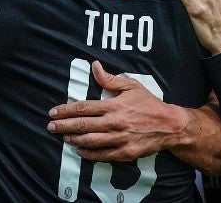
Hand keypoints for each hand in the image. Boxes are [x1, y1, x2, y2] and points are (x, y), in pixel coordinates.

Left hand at [47, 61, 181, 160]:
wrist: (170, 125)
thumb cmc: (149, 103)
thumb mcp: (131, 86)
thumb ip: (110, 79)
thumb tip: (94, 66)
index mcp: (114, 106)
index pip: (83, 108)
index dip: (65, 111)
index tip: (53, 112)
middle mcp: (114, 123)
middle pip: (82, 126)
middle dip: (64, 126)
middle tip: (50, 127)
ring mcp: (119, 139)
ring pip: (90, 141)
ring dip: (74, 139)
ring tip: (63, 137)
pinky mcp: (125, 153)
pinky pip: (102, 155)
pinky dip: (88, 154)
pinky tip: (79, 150)